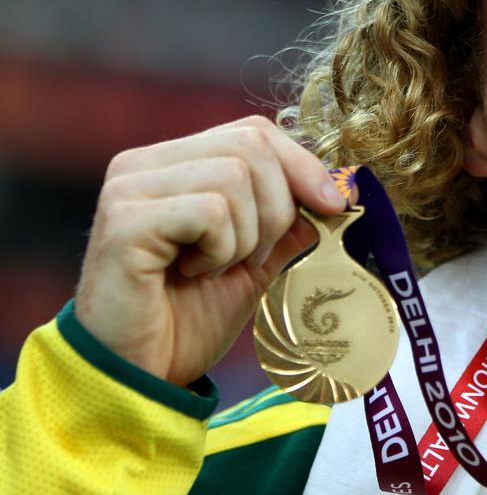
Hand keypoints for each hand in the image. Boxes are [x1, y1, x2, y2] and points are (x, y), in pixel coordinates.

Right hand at [75, 116, 348, 386]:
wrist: (138, 381)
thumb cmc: (187, 321)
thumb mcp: (253, 263)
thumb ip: (287, 224)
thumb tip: (337, 193)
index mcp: (171, 163)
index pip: (253, 131)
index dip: (302, 165)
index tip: (334, 206)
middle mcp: (143, 164)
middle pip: (250, 145)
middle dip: (276, 207)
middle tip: (252, 258)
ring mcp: (128, 188)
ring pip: (234, 177)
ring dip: (246, 236)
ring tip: (215, 270)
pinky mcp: (125, 222)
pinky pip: (210, 211)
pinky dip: (221, 249)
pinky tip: (193, 274)